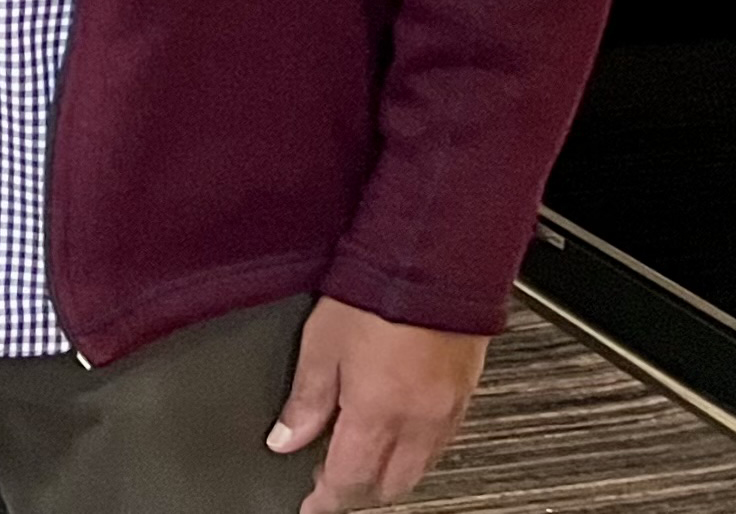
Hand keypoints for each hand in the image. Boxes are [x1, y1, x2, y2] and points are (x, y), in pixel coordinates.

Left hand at [269, 296, 489, 510]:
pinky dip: (415, 453)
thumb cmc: (376, 293)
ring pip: (418, 471)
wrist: (432, 261)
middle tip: (329, 485)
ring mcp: (446, 413)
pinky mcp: (463, 396)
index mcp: (379, 415)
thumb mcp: (321, 345)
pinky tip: (397, 437)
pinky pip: (440, 445)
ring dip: (388, 476)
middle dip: (358, 494)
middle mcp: (419, 423)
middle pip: (389, 487)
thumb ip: (304, 400)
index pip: (350, 482)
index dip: (326, 500)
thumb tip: (285, 438)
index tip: (310, 507)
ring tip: (359, 463)